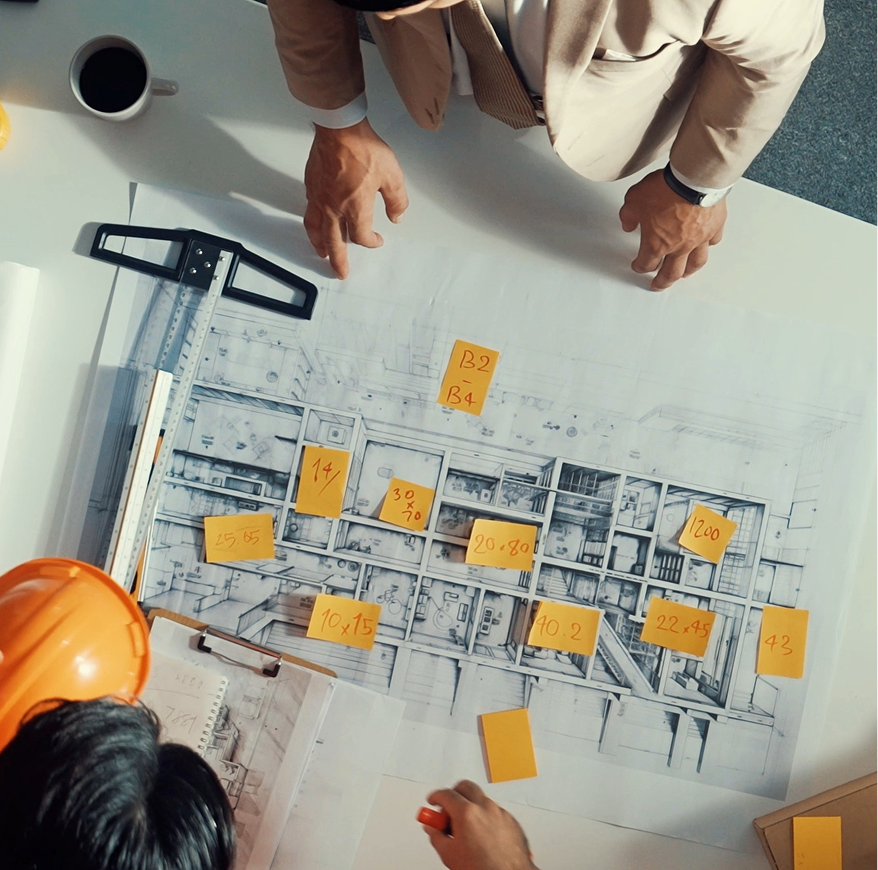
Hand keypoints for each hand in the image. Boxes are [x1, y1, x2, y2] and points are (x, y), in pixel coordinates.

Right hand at [303, 118, 407, 279]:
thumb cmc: (363, 149)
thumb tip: (397, 216)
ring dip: (320, 245)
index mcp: (355, 209)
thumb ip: (396, 201)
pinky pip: (309, 212)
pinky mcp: (311, 186)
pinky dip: (313, 224)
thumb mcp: (392, 176)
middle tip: (340, 272)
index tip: (377, 241)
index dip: (371, 243)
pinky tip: (315, 223)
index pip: (362, 237)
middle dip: (339, 261)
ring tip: (322, 254)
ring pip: (317, 230)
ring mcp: (320, 198)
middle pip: (335, 244)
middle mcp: (335, 209)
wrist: (339, 129)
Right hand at [423, 780, 536, 869]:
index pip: (446, 794)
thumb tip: (432, 828)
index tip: (433, 801)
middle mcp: (485, 807)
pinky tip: (483, 834)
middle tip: (448, 809)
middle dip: (454, 794)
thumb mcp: (449, 854)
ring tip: (466, 828)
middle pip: (466, 787)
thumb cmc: (483, 869)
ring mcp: (500, 812)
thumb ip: (436, 836)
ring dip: (472, 807)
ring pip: (482, 800)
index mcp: (467, 812)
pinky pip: (496, 811)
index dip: (436, 797)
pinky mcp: (512, 820)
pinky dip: (487, 817)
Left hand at [619, 169, 726, 290]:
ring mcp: (698, 238)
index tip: (637, 266)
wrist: (694, 177)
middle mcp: (679, 246)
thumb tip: (627, 224)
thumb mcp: (634, 200)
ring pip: (695, 263)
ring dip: (687, 271)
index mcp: (657, 244)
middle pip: (670, 273)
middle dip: (662, 282)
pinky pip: (712, 241)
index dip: (639, 267)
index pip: (646, 264)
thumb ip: (628, 216)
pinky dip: (708, 246)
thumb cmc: (666, 189)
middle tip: (658, 285)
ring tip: (683, 274)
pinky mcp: (714, 226)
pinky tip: (706, 246)